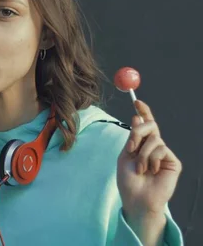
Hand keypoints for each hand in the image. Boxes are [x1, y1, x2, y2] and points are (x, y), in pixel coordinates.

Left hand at [117, 100, 181, 222]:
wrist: (136, 199)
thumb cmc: (128, 180)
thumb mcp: (125, 155)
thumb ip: (133, 138)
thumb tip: (137, 117)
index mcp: (141, 144)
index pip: (145, 123)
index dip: (143, 111)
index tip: (137, 101)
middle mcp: (154, 146)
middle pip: (151, 125)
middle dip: (139, 130)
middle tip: (131, 146)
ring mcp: (165, 154)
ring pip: (154, 138)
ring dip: (142, 154)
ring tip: (140, 168)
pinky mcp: (173, 162)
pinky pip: (162, 149)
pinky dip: (152, 159)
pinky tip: (151, 171)